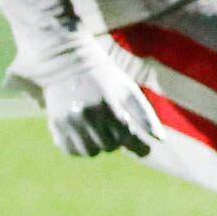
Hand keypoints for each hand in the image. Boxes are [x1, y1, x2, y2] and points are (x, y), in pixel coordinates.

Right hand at [35, 43, 162, 158]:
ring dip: (100, 147)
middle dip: (117, 141)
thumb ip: (146, 115)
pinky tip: (87, 136)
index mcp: (108, 105)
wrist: (67, 63)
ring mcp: (69, 121)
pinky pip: (71, 150)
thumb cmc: (105, 78)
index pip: (126, 137)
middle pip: (109, 146)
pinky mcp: (55, 125)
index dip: (137, 144)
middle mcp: (87, 115)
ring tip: (102, 132)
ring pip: (90, 152)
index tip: (144, 150)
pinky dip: (81, 148)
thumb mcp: (128, 91)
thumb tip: (161, 140)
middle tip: (117, 129)